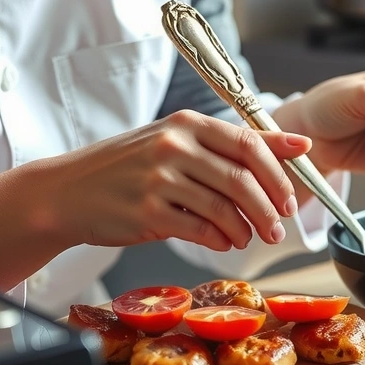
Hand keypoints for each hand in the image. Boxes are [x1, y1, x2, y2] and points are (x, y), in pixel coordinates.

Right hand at [0, 110, 312, 288]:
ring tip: (249, 237)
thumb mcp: (177, 142)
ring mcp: (159, 178)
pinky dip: (220, 240)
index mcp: (186, 122)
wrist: (68, 192)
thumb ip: (233, 144)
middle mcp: (174, 144)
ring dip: (246, 229)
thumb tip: (296, 145)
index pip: (248, 143)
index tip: (291, 197)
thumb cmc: (128, 167)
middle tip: (279, 227)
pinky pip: (199, 229)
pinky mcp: (147, 211)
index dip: (279, 173)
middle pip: (241, 178)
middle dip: (269, 208)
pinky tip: (223, 242)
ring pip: (224, 207)